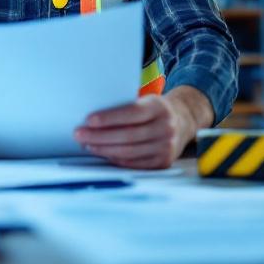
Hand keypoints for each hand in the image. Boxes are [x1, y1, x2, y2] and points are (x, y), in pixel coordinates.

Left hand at [74, 87, 212, 168]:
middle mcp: (166, 128)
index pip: (131, 113)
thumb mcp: (146, 101)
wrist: (184, 121)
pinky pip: (134, 163)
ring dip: (104, 149)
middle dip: (100, 136)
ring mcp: (166, 147)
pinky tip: (103, 153)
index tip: (88, 120)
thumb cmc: (155, 110)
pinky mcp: (163, 162)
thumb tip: (93, 118)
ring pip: (129, 152)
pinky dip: (115, 159)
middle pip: (127, 135)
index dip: (109, 118)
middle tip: (79, 134)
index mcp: (159, 107)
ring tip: (87, 144)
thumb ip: (126, 108)